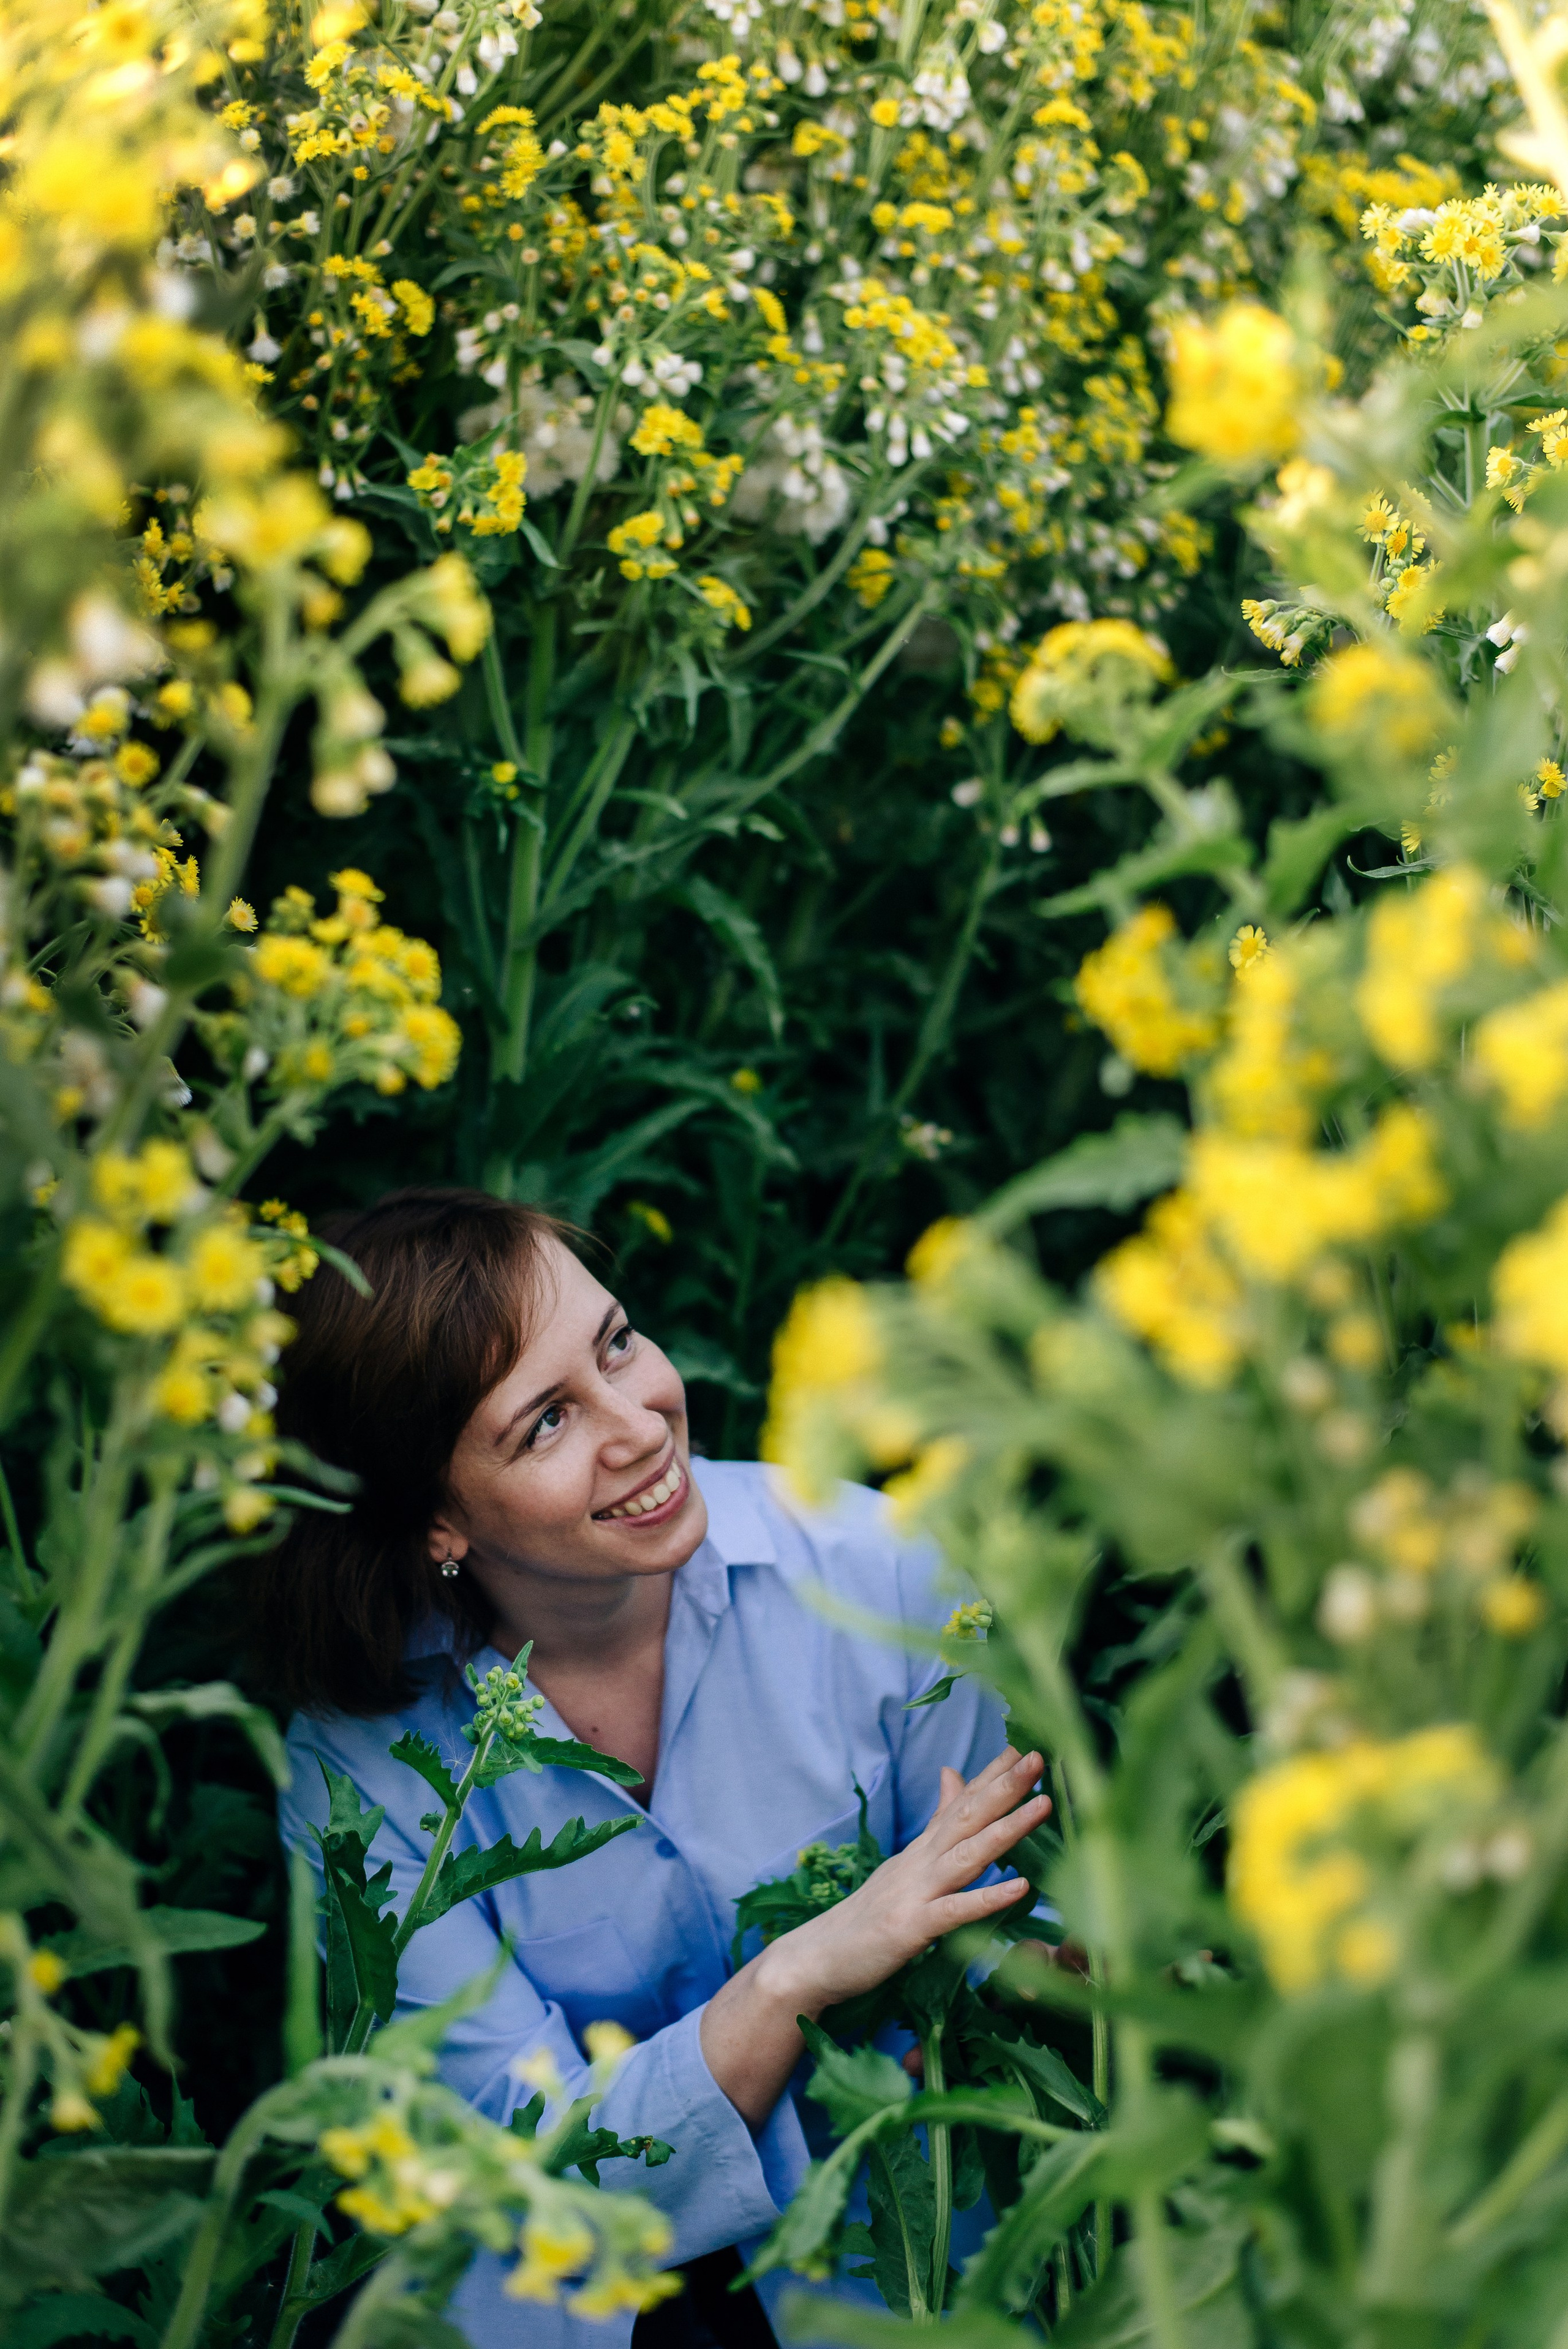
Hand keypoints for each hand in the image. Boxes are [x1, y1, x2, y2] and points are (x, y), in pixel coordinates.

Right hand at [756, 1746, 1048, 2020]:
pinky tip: (1021, 1886)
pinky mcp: (910, 1927)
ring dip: (1007, 1828)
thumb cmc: (866, 1918)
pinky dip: (988, 1897)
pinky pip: (955, 1911)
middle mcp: (920, 1863)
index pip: (961, 1803)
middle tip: (1039, 1756)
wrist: (815, 1958)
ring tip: (1043, 1805)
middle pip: (967, 1817)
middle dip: (1005, 1786)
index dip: (992, 1775)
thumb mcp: (905, 1867)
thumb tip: (951, 1774)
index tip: (1023, 1746)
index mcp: (921, 1850)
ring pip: (967, 1854)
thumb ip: (935, 1825)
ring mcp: (915, 1892)